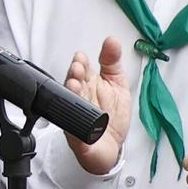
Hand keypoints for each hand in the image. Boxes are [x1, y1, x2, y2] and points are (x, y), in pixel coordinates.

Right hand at [64, 37, 129, 175]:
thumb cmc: (111, 117)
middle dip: (73, 76)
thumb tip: (112, 40)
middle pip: (73, 84)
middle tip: (77, 70)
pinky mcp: (78, 138)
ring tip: (74, 86)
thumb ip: (112, 62)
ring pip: (69, 105)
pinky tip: (76, 120)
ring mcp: (77, 117)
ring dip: (71, 95)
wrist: (110, 148)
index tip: (81, 57)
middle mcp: (80, 99)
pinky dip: (74, 127)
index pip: (81, 70)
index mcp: (88, 86)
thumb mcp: (117, 85)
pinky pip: (74, 132)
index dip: (80, 63)